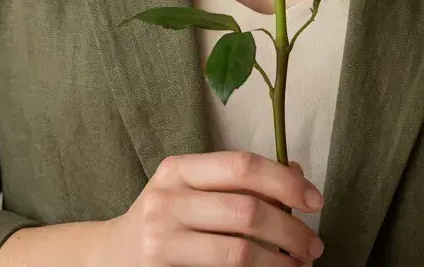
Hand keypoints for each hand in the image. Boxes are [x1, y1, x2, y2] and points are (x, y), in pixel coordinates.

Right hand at [92, 150, 324, 264]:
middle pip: (246, 210)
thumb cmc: (163, 220)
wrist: (108, 258)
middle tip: (314, 245)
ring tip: (300, 266)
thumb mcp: (192, 190)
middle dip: (291, 230)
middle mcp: (168, 198)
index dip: (285, 182)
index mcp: (179, 168)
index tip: (315, 200)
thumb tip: (296, 176)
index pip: (242, 165)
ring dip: (280, 261)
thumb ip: (238, 181)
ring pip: (238, 251)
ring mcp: (162, 238)